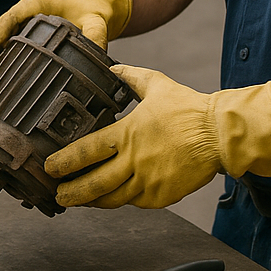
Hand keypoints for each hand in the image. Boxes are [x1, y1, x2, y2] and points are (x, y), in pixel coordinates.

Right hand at [0, 0, 132, 72]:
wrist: (94, 0)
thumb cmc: (92, 6)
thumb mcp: (96, 19)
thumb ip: (96, 34)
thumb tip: (97, 54)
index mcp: (40, 4)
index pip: (15, 16)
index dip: (0, 31)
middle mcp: (29, 11)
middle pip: (1, 26)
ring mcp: (26, 20)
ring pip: (0, 33)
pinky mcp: (27, 30)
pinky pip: (5, 38)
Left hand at [46, 65, 270, 208]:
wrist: (220, 134)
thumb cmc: (188, 108)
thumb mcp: (155, 84)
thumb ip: (129, 76)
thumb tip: (112, 67)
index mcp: (128, 133)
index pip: (88, 151)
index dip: (65, 162)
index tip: (49, 167)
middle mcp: (135, 160)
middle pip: (95, 184)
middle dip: (72, 192)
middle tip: (57, 194)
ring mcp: (148, 181)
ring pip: (113, 198)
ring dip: (93, 201)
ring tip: (79, 200)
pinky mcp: (163, 195)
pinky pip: (136, 202)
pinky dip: (123, 200)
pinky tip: (113, 197)